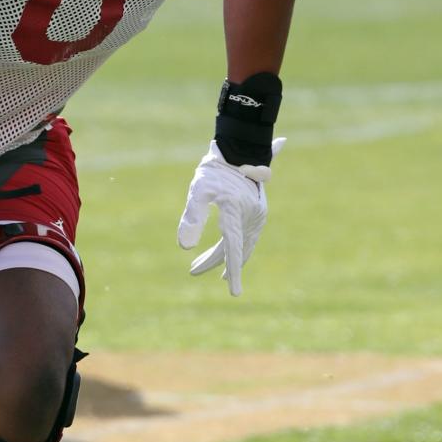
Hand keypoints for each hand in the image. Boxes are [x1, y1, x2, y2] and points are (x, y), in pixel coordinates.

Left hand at [177, 139, 284, 296]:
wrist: (240, 147)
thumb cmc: (215, 168)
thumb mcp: (198, 190)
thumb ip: (191, 216)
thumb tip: (184, 247)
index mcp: (236, 215)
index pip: (233, 250)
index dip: (233, 273)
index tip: (235, 294)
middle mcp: (251, 219)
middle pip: (233, 249)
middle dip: (213, 262)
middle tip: (192, 271)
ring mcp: (257, 216)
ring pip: (241, 244)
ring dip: (226, 256)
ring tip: (217, 272)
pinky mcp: (257, 212)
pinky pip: (247, 236)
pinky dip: (237, 246)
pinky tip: (230, 252)